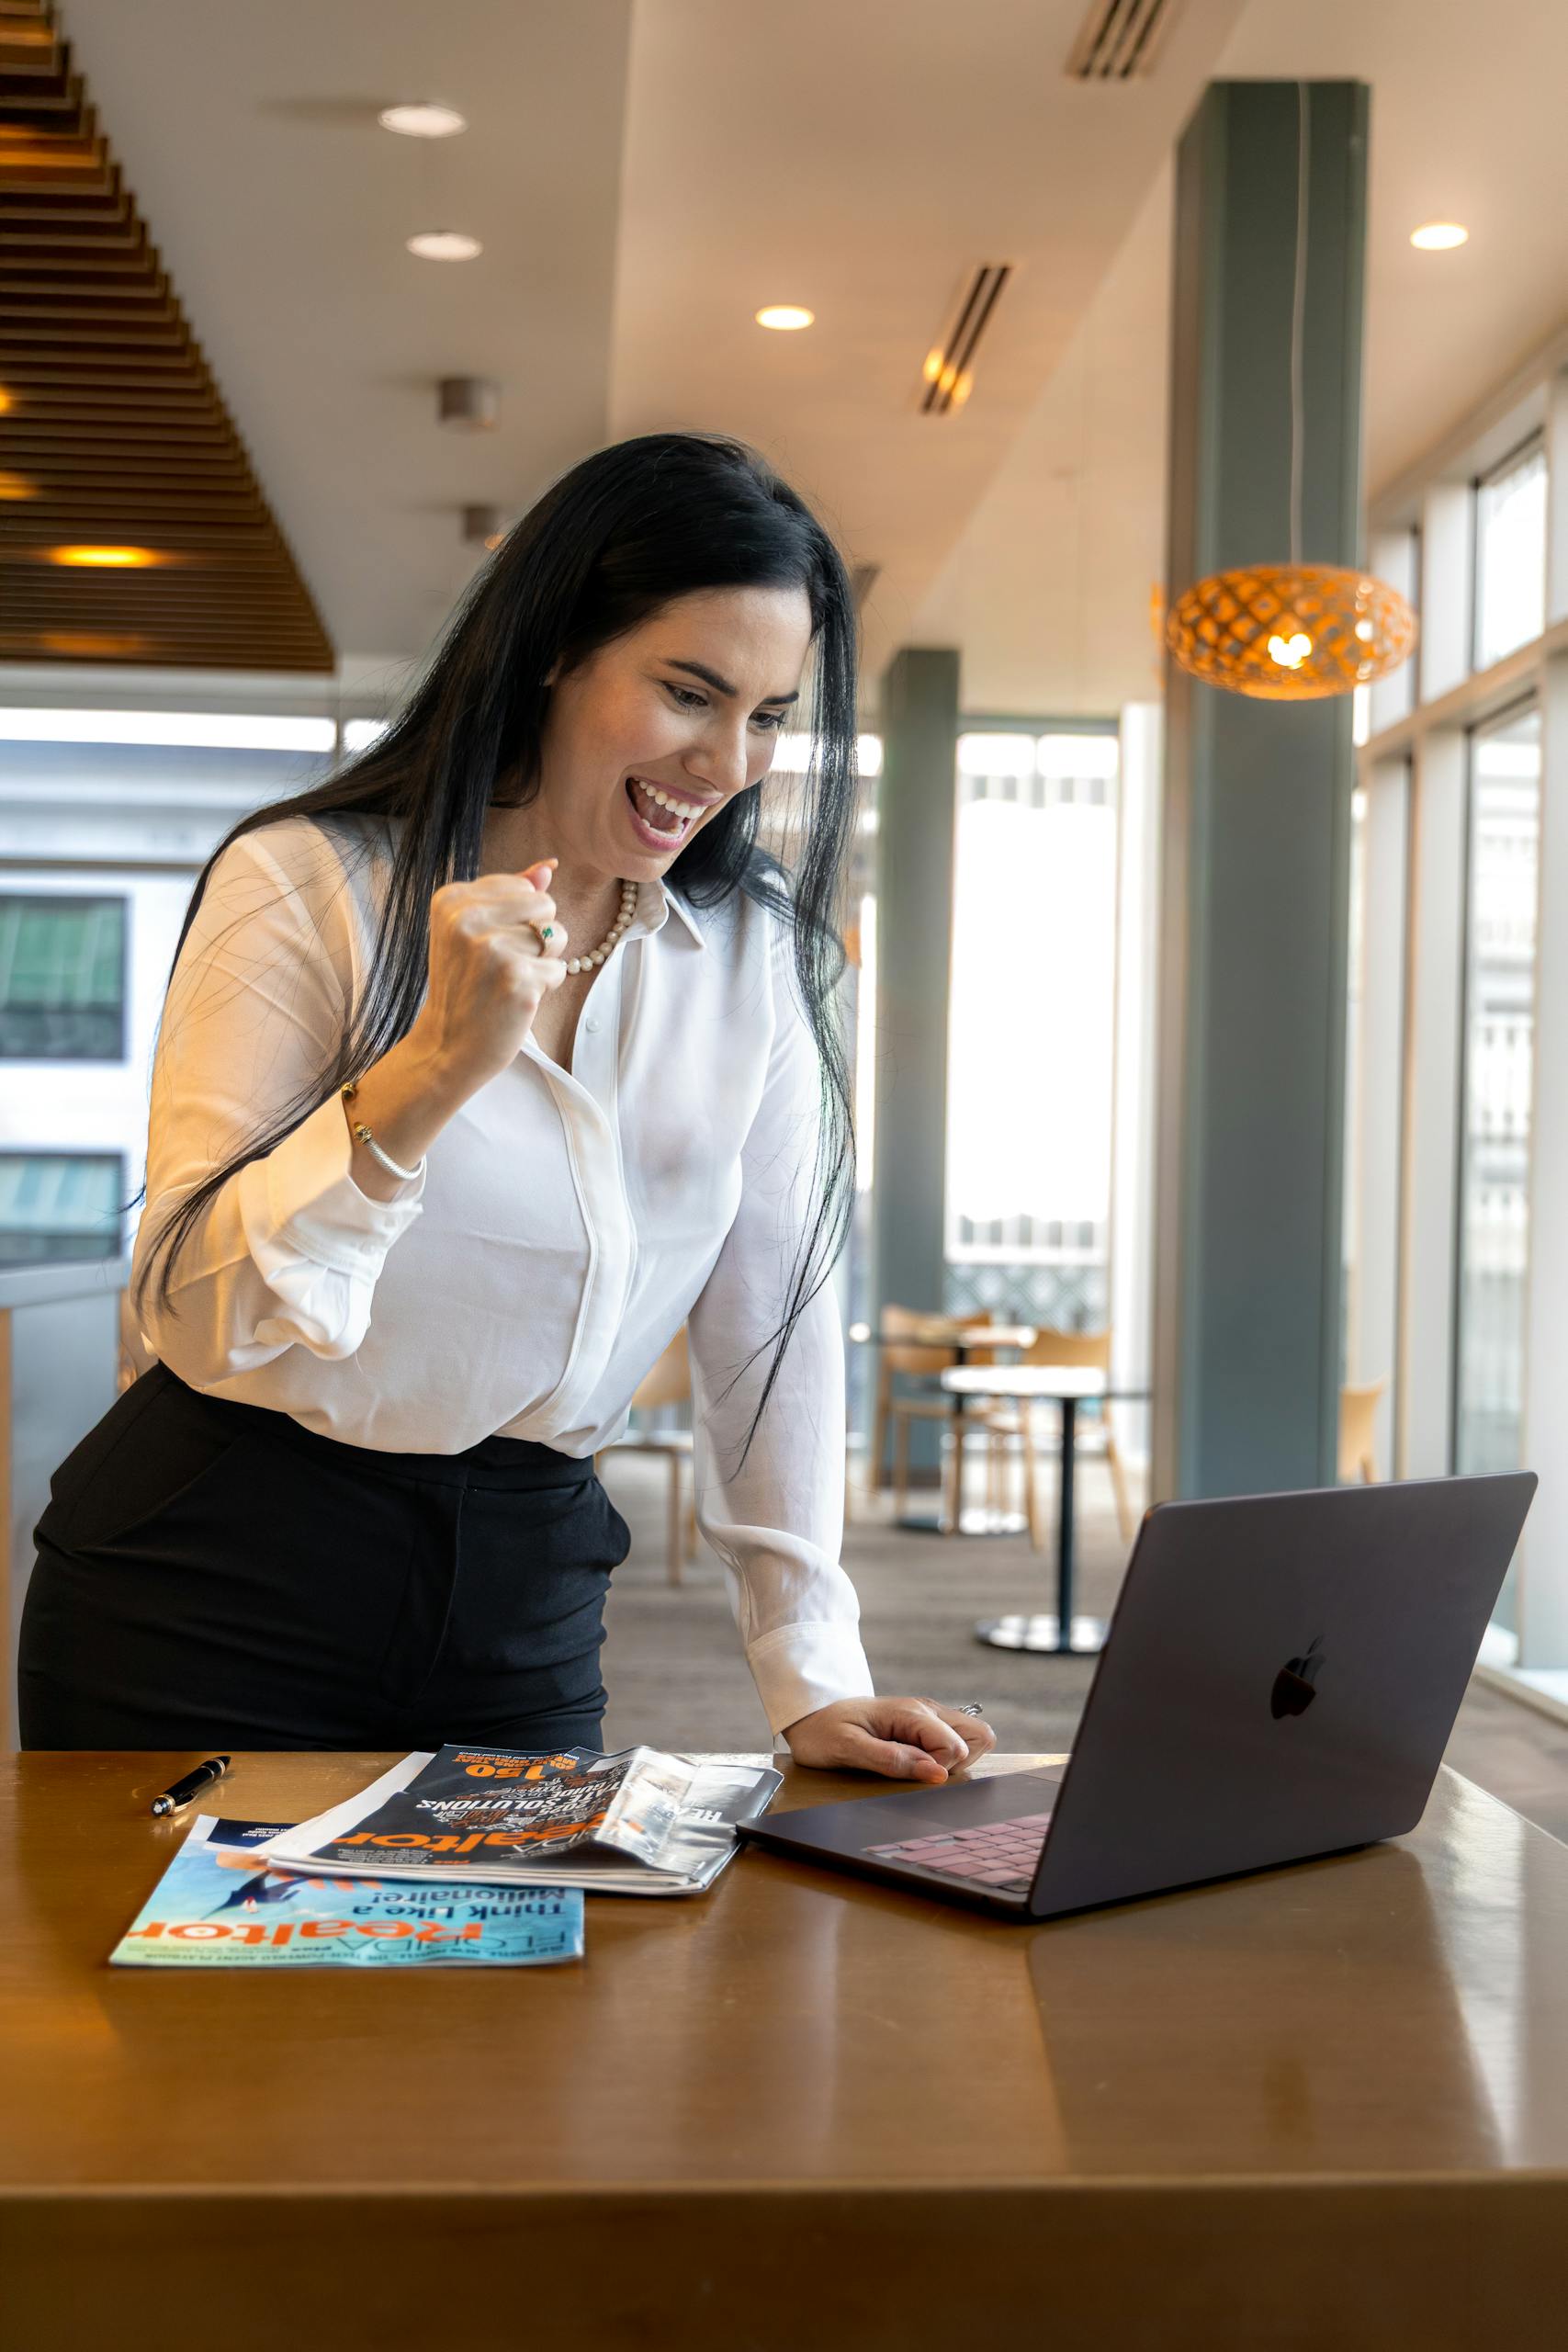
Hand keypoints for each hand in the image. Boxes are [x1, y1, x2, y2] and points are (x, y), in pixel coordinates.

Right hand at [408, 858, 568, 1095]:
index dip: (519, 918)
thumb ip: (511, 895)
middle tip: (503, 965)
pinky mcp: (516, 978)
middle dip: (538, 936)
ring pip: (557, 936)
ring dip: (543, 962)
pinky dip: (545, 987)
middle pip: (545, 905)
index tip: (486, 945)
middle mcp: (467, 918)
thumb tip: (549, 865)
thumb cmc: (465, 986)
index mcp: (452, 898)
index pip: (523, 886)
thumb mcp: (473, 931)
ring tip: (509, 981)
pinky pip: (559, 969)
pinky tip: (515, 999)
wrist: (448, 1045)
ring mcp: (491, 948)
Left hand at [782, 1696, 996, 1783]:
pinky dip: (949, 1758)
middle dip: (960, 1764)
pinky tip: (919, 1763)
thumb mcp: (848, 1748)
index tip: (909, 1772)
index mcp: (911, 1712)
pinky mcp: (927, 1727)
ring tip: (918, 1766)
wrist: (811, 1716)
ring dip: (956, 1761)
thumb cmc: (824, 1732)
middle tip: (921, 1771)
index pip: (955, 1747)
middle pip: (979, 1736)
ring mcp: (930, 1717)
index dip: (938, 1769)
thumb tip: (937, 1774)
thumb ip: (892, 1760)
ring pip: (974, 1738)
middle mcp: (927, 1710)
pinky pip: (957, 1741)